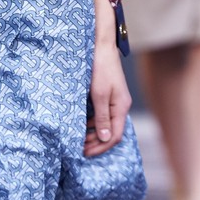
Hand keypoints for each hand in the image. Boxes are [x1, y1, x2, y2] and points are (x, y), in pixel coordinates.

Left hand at [85, 39, 131, 157]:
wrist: (101, 47)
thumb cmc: (100, 68)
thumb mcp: (100, 94)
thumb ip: (102, 117)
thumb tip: (105, 138)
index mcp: (121, 107)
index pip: (115, 136)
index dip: (100, 147)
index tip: (85, 152)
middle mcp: (120, 106)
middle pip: (111, 133)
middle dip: (96, 143)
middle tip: (79, 149)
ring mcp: (114, 101)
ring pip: (106, 125)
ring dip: (93, 134)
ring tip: (78, 140)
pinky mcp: (107, 96)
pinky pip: (102, 115)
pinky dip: (92, 123)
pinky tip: (81, 125)